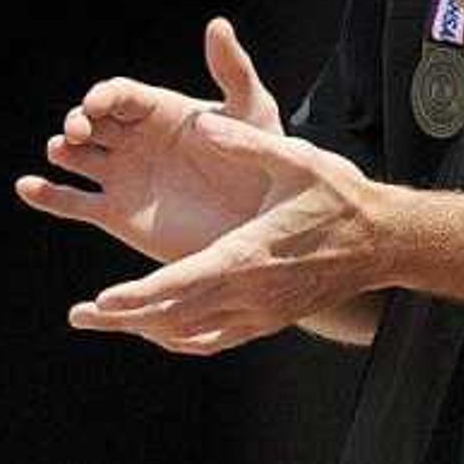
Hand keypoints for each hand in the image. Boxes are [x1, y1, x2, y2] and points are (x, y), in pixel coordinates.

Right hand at [14, 15, 287, 265]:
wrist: (260, 226)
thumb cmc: (263, 163)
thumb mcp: (252, 112)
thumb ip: (232, 71)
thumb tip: (217, 23)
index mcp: (160, 111)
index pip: (119, 94)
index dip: (104, 95)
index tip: (98, 102)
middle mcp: (135, 140)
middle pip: (91, 121)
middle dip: (78, 120)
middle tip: (77, 131)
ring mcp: (123, 177)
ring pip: (76, 158)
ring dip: (61, 151)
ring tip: (60, 151)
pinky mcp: (117, 215)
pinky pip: (74, 203)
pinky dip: (47, 195)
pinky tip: (27, 187)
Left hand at [69, 116, 386, 353]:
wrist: (383, 242)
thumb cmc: (339, 197)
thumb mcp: (295, 159)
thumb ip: (244, 143)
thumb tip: (201, 124)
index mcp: (249, 255)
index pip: (184, 284)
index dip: (140, 297)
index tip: (104, 302)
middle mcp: (251, 294)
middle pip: (176, 317)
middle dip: (124, 319)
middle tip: (80, 316)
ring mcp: (260, 314)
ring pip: (190, 334)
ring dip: (145, 329)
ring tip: (105, 320)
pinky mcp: (268, 321)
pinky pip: (214, 339)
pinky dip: (179, 336)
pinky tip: (157, 328)